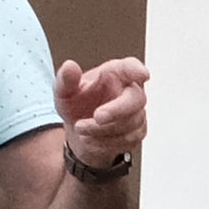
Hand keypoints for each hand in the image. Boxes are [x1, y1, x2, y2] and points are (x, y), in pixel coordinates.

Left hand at [53, 55, 150, 173]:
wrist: (80, 130)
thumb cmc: (77, 103)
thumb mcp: (64, 90)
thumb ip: (66, 79)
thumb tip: (69, 66)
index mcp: (115, 73)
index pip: (130, 67)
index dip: (137, 70)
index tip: (143, 75)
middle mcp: (130, 91)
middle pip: (136, 100)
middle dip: (117, 110)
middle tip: (97, 117)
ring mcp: (137, 113)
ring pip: (129, 124)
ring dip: (101, 130)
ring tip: (80, 128)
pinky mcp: (137, 133)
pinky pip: (126, 140)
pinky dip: (104, 142)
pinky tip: (90, 138)